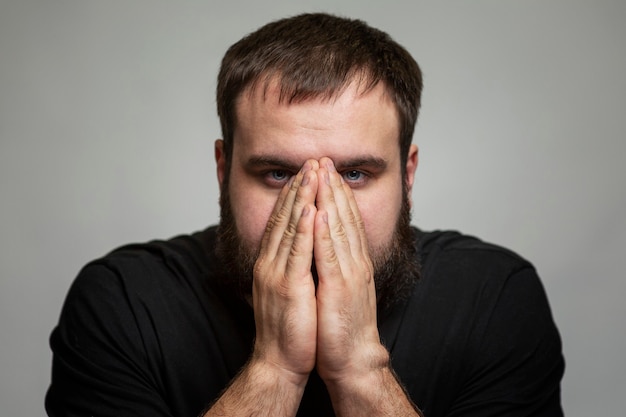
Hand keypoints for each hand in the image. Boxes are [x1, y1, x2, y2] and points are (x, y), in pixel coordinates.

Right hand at [251, 160, 319, 385]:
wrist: (279, 362)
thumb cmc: (288, 328)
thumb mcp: (286, 290)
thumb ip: (288, 266)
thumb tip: (299, 247)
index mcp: (271, 263)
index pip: (282, 221)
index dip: (293, 195)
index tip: (305, 173)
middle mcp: (270, 263)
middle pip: (284, 218)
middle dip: (298, 187)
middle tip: (310, 161)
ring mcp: (276, 274)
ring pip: (289, 228)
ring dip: (301, 198)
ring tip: (311, 173)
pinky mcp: (287, 288)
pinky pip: (296, 253)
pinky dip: (302, 229)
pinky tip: (309, 209)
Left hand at [313, 157, 388, 383]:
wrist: (353, 360)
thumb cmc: (343, 326)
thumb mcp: (341, 288)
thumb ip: (337, 265)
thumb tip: (325, 246)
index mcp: (354, 263)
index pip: (346, 220)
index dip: (337, 193)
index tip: (327, 171)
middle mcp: (355, 263)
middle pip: (344, 217)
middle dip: (333, 187)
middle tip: (324, 159)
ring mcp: (349, 274)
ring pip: (339, 229)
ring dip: (330, 199)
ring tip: (322, 173)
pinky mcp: (339, 289)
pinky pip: (330, 255)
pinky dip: (325, 232)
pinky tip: (319, 211)